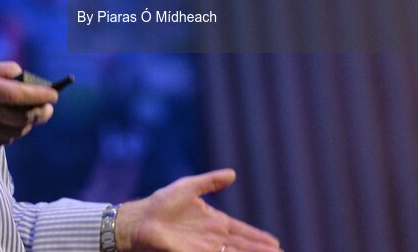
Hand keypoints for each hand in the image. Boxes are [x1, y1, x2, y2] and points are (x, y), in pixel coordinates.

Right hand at [0, 61, 56, 151]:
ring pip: (17, 131)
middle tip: (47, 107)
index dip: (40, 95)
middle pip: (22, 117)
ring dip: (28, 123)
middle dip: (40, 112)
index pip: (19, 94)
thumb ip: (3, 69)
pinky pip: (5, 140)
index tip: (54, 95)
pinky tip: (8, 123)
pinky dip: (12, 132)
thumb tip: (25, 76)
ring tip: (29, 114)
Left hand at [115, 169, 280, 251]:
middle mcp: (214, 239)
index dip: (258, 237)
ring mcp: (205, 249)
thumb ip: (210, 181)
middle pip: (243, 247)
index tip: (276, 242)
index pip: (243, 232)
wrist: (141, 219)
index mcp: (215, 222)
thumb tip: (232, 173)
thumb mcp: (190, 186)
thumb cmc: (162, 203)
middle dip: (261, 251)